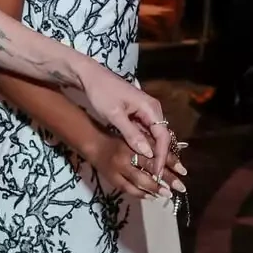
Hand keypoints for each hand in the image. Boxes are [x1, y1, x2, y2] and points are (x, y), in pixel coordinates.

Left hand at [68, 59, 173, 177]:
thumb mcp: (114, 115)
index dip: (161, 156)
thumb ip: (131, 134)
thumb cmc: (101, 92)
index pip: (163, 136)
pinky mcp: (137, 112)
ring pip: (154, 135)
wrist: (89, 75)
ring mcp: (145, 110)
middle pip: (162, 136)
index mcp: (150, 107)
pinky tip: (141, 157)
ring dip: (153, 152)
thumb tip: (148, 153)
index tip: (157, 173)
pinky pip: (146, 131)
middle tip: (156, 176)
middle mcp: (152, 108)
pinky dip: (144, 144)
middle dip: (160, 156)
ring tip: (151, 171)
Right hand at [88, 129, 187, 201]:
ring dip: (154, 189)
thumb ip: (148, 145)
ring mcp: (117, 170)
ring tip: (167, 195)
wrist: (92, 143)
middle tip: (180, 187)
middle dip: (166, 179)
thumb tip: (169, 157)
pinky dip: (140, 194)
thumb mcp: (133, 137)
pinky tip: (150, 197)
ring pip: (139, 182)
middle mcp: (125, 158)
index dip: (170, 163)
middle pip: (149, 170)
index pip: (154, 155)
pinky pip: (128, 189)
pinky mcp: (112, 179)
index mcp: (132, 144)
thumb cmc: (116, 138)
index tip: (183, 171)